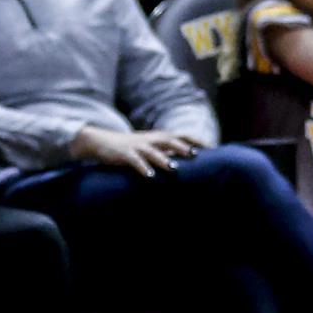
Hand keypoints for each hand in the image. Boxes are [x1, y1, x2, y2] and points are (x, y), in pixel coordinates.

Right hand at [70, 127, 200, 177]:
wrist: (102, 142)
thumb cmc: (133, 147)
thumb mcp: (152, 146)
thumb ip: (168, 151)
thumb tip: (188, 158)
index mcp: (159, 137)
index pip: (182, 135)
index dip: (196, 141)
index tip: (211, 148)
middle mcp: (151, 140)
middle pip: (169, 140)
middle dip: (182, 147)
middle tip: (195, 155)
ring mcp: (138, 147)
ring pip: (153, 151)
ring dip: (163, 159)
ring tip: (174, 168)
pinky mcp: (124, 154)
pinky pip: (135, 161)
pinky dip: (143, 168)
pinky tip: (150, 176)